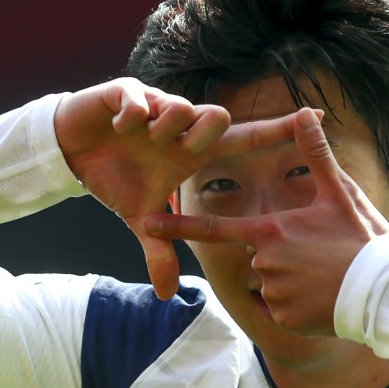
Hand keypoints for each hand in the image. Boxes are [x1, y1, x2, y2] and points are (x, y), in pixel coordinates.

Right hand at [54, 78, 298, 299]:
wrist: (72, 152)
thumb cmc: (115, 178)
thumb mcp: (139, 217)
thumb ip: (159, 249)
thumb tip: (167, 294)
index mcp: (191, 151)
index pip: (242, 138)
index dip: (276, 131)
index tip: (315, 118)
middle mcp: (181, 125)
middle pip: (217, 117)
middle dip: (201, 135)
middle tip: (176, 151)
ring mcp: (156, 107)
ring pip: (181, 107)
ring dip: (165, 127)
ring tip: (142, 139)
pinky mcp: (127, 94)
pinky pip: (141, 98)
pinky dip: (132, 115)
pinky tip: (120, 128)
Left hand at [142, 108, 388, 335]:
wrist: (386, 294)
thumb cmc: (363, 240)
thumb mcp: (340, 195)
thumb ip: (315, 155)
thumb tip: (307, 112)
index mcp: (271, 231)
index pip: (215, 229)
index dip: (178, 226)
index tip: (146, 223)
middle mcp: (264, 262)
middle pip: (259, 258)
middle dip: (285, 258)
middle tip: (321, 258)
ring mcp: (273, 293)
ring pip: (272, 285)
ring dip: (294, 283)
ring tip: (327, 278)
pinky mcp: (285, 319)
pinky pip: (283, 310)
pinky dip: (301, 307)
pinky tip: (325, 299)